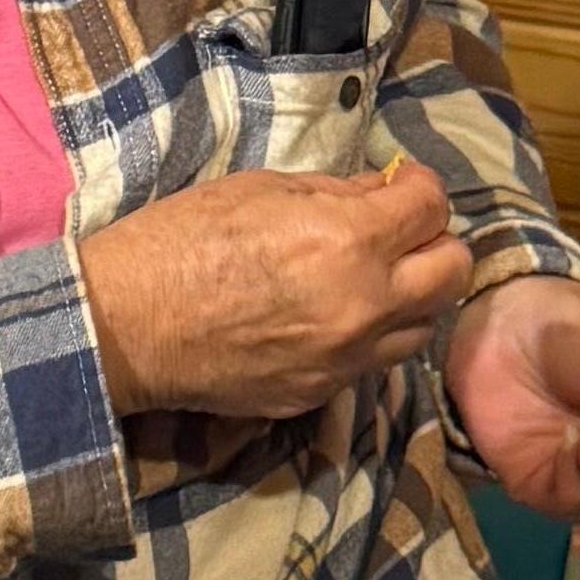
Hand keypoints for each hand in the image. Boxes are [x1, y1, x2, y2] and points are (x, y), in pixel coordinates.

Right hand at [77, 161, 475, 423]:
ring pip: (423, 327)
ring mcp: (345, 358)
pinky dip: (366, 337)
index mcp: (350, 240)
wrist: (126, 326)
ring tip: (373, 280)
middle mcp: (364, 304)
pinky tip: (330, 318)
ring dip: (410, 297)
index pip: (433, 207)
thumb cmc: (182, 240)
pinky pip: (372, 363)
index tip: (399, 185)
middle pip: (454, 273)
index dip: (420, 187)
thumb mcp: (262, 188)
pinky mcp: (320, 394)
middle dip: (436, 243)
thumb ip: (336, 193)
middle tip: (401, 233)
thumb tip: (379, 193)